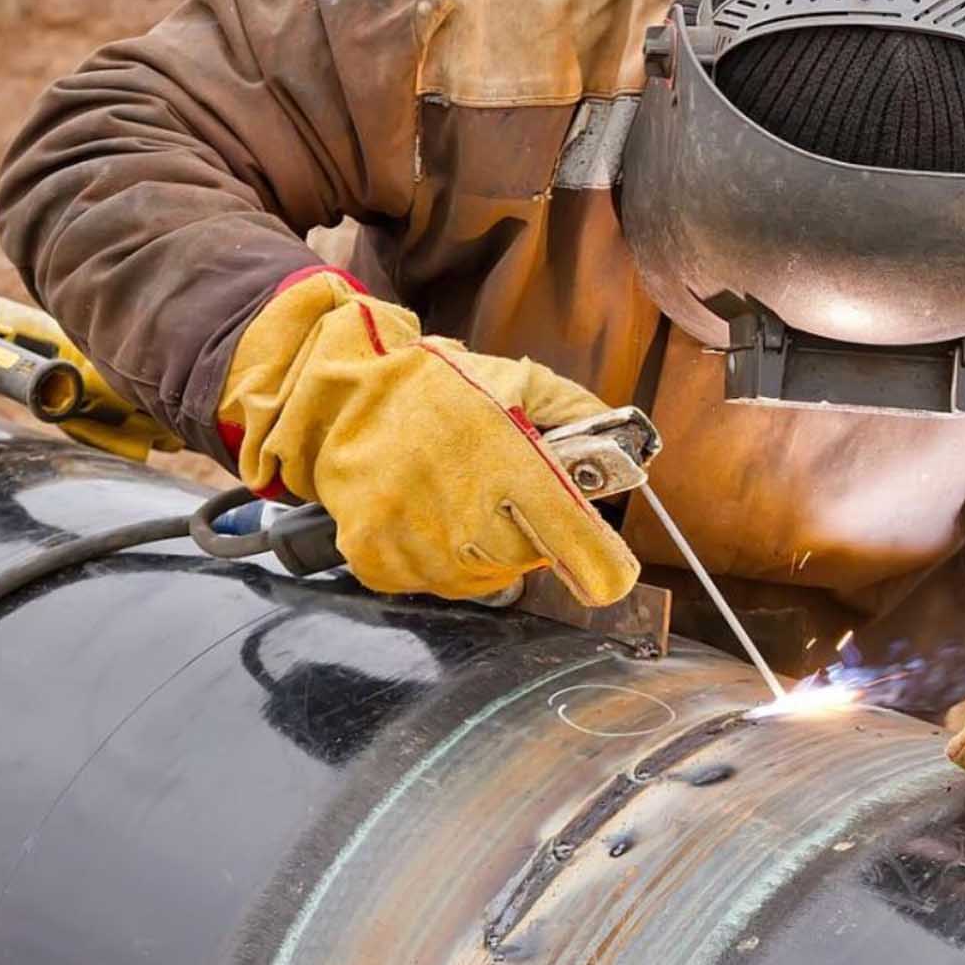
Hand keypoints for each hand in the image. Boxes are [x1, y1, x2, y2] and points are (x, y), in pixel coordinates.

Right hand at [216, 267, 638, 605]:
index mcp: (507, 462)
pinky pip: (428, 584)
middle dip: (525, 536)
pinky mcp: (377, 557)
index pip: (573, 538)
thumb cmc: (431, 388)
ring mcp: (417, 539)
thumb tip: (626, 446)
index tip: (609, 576)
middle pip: (526, 561)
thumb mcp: (514, 380)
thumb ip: (575, 412)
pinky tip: (424, 519)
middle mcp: (463, 509)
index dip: (599, 564)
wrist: (338, 395)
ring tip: (458, 504)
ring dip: (480, 554)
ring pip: (479, 581)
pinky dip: (433, 561)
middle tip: (502, 498)